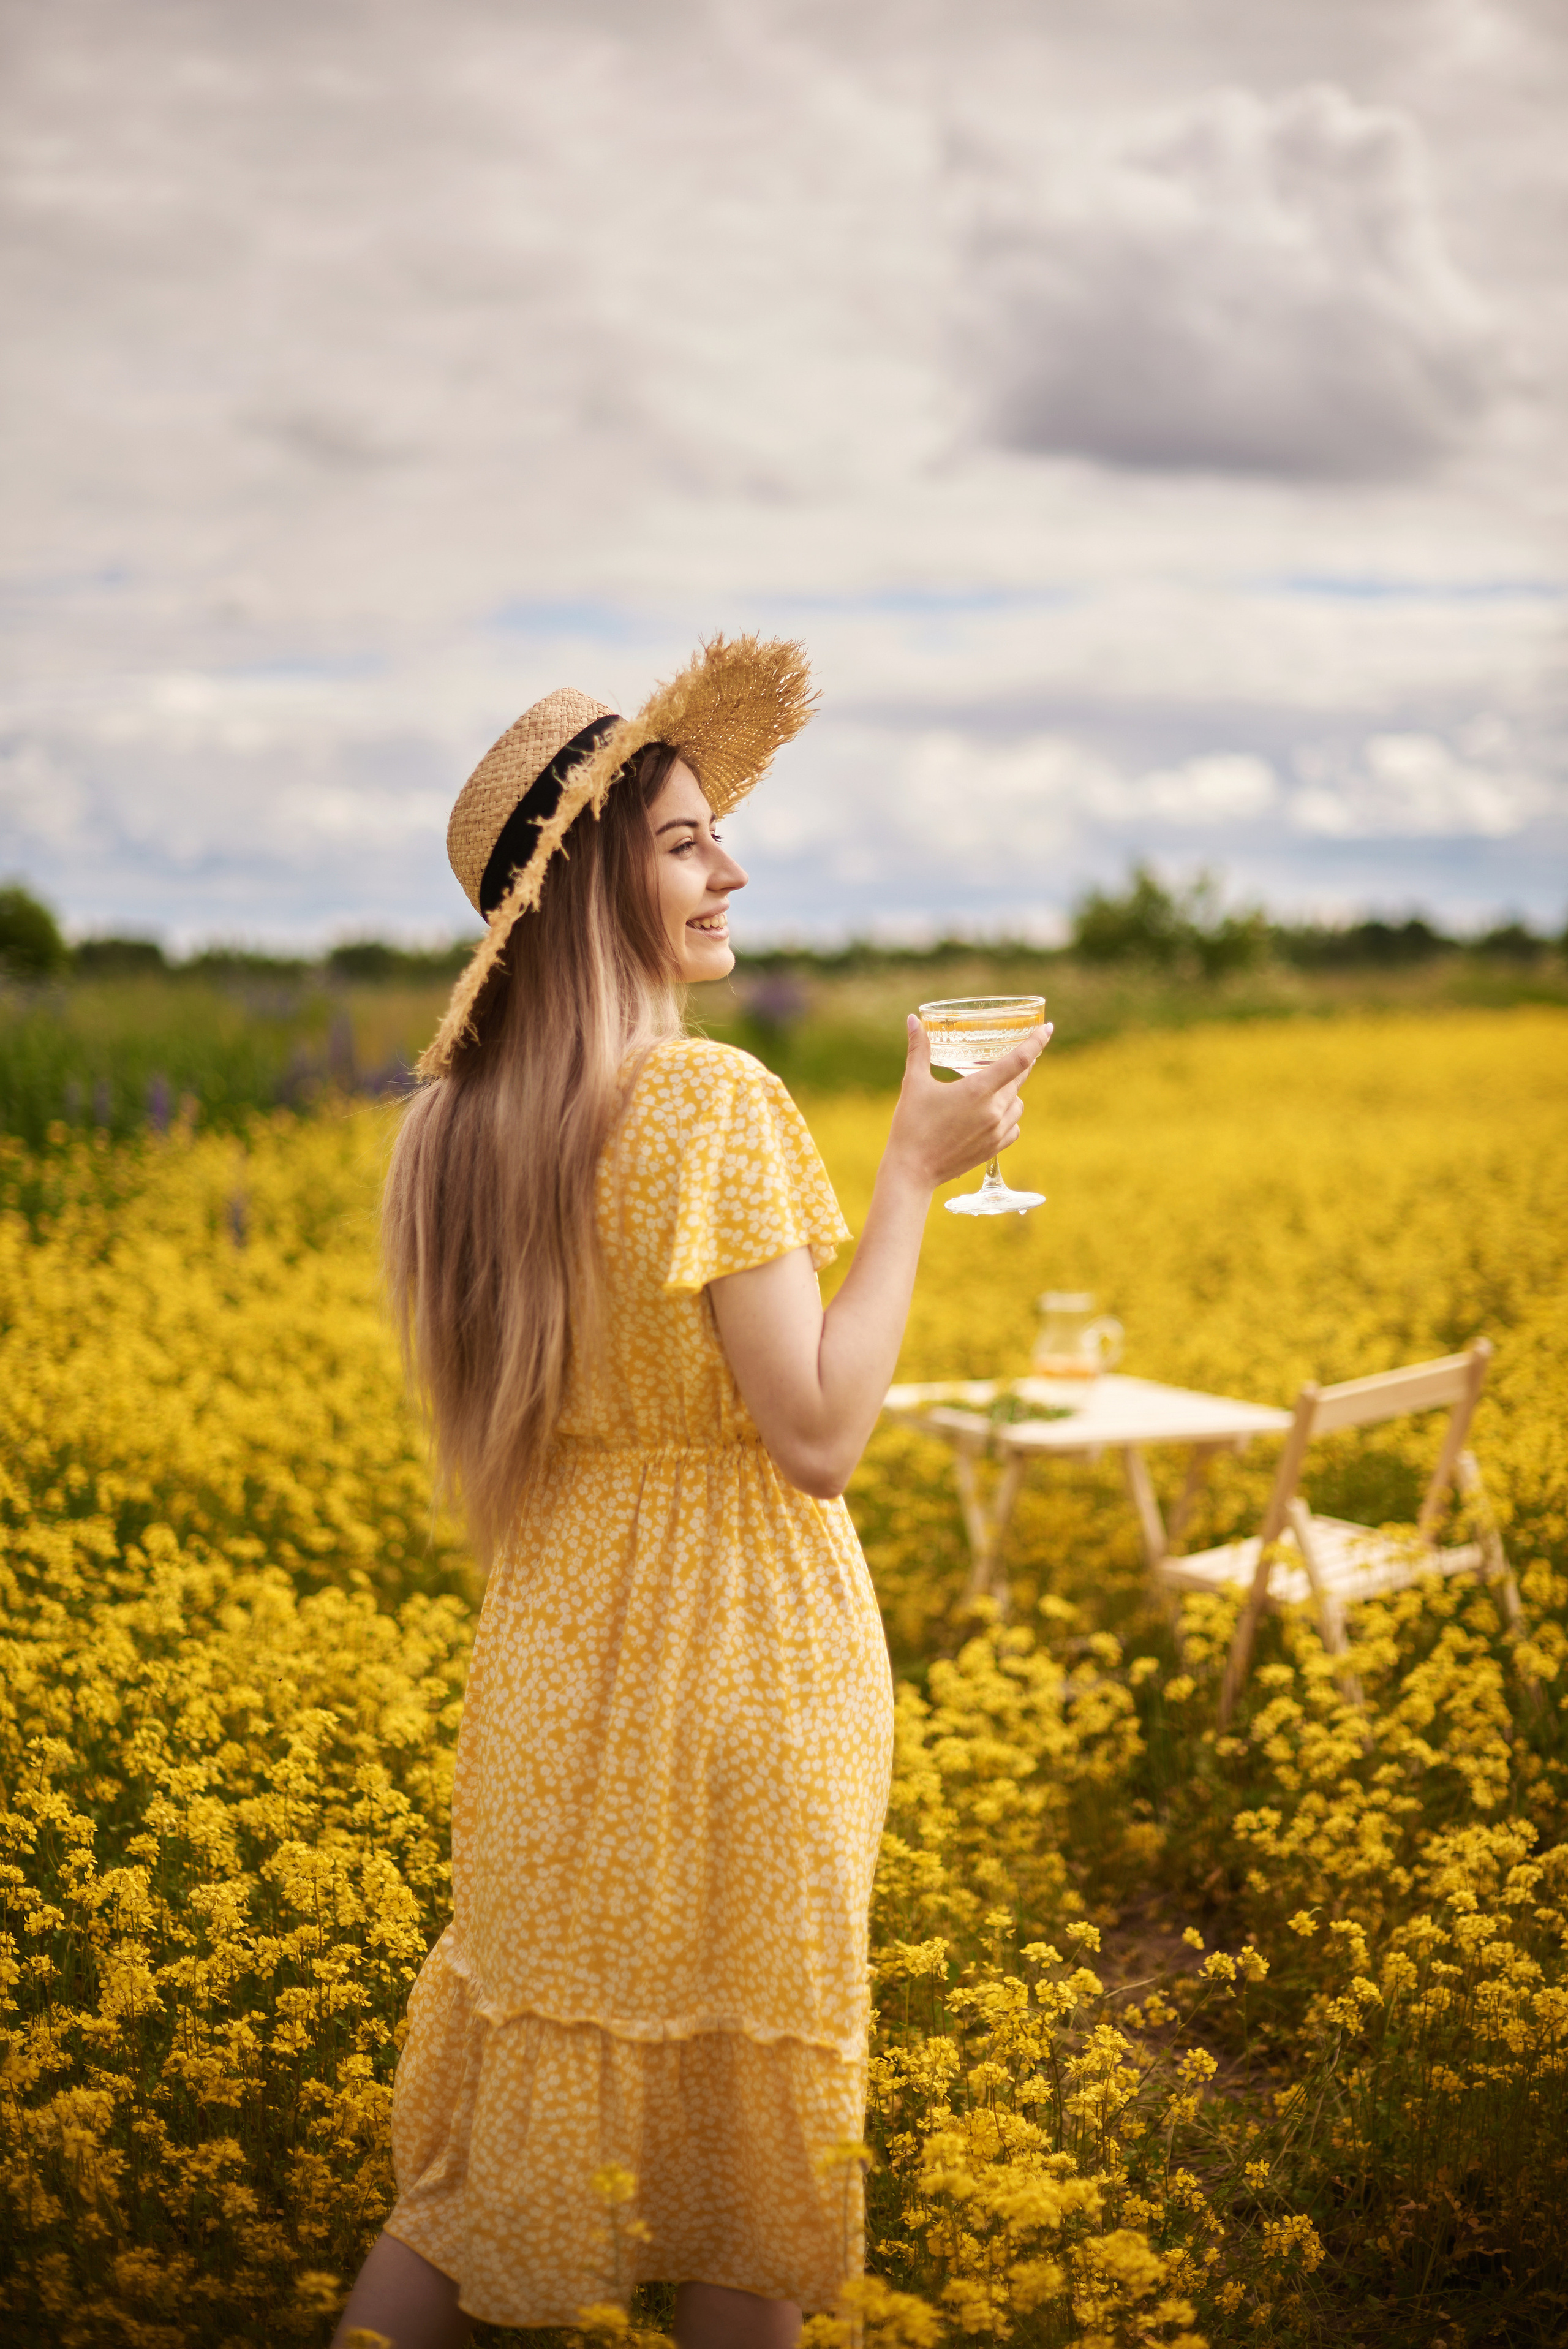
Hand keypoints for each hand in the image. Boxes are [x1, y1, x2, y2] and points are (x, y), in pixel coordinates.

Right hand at [883, 1014, 1052, 1190]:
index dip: (1036, 1042)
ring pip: (1018, 1104)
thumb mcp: (913, 1083)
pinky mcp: (994, 1148)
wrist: (912, 1171)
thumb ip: (918, 1049)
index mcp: (977, 1090)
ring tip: (991, 1090)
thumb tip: (914, 1019)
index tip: (1048, 1028)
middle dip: (1017, 1066)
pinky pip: (1014, 1127)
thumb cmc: (911, 1125)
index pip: (1018, 1061)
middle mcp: (993, 1111)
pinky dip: (1008, 1117)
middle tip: (1008, 1058)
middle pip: (1018, 1080)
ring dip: (1010, 1093)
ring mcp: (996, 1132)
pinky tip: (992, 1115)